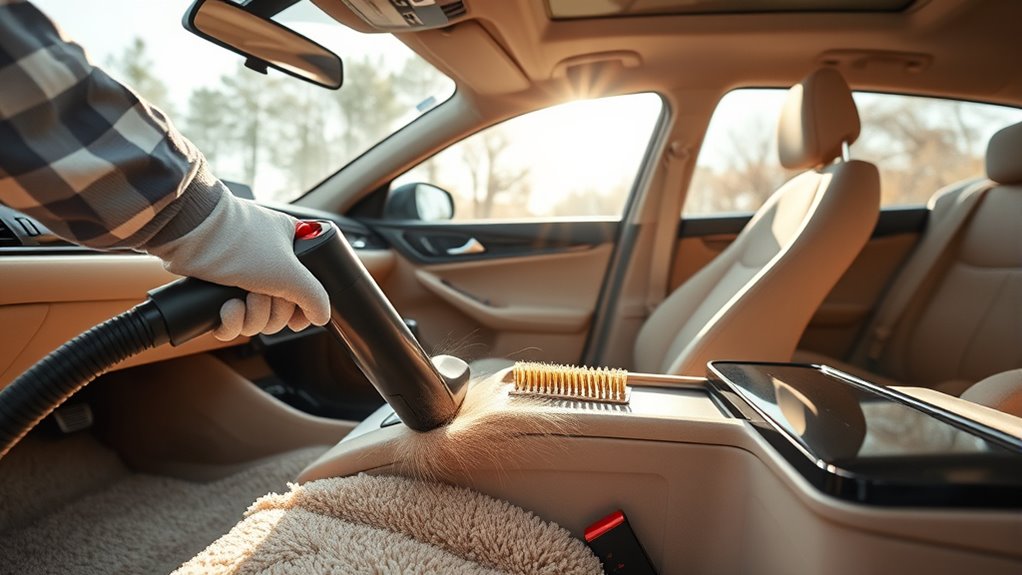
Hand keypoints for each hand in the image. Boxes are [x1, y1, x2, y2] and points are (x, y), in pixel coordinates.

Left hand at [146, 193, 329, 340]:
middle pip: (282, 309)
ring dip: (250, 317)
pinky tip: (226, 309)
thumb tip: (323, 315)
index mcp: (291, 248)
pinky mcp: (218, 290)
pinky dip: (231, 322)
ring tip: (239, 302)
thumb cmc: (241, 241)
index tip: (296, 319)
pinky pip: (233, 321)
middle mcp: (268, 261)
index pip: (307, 288)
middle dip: (270, 313)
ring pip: (257, 318)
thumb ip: (314, 296)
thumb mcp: (289, 272)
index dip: (302, 309)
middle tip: (261, 299)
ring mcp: (243, 275)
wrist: (190, 235)